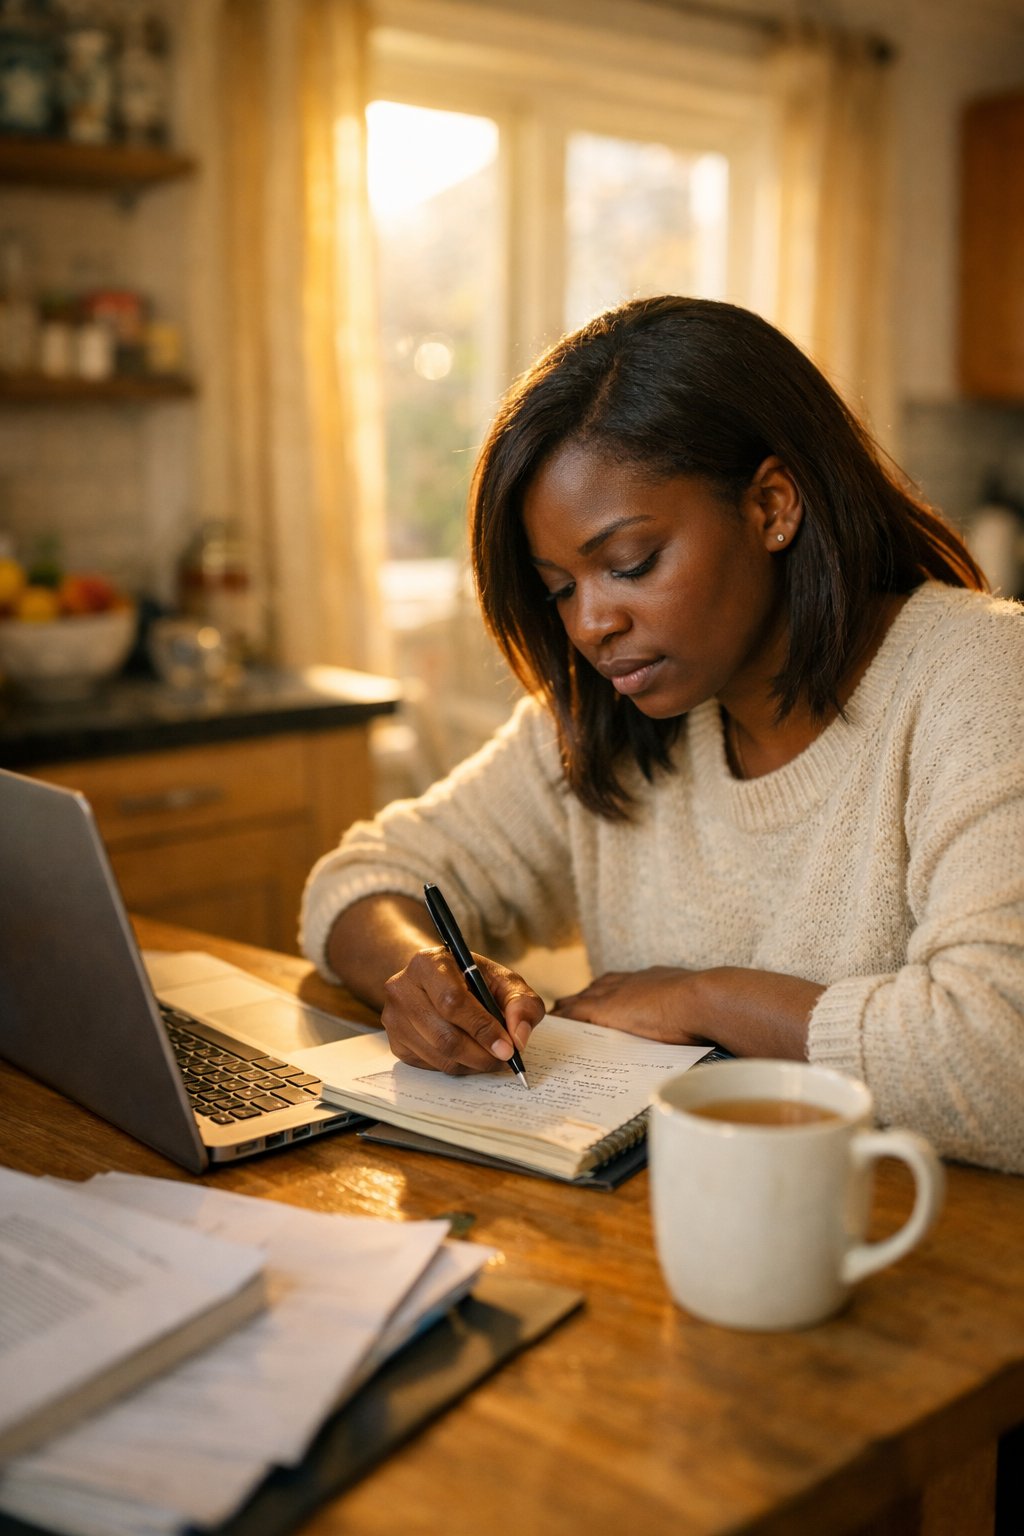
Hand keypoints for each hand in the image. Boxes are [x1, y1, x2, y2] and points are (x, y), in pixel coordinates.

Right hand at [380, 947, 545, 1074]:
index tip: (508, 1048)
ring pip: (438, 1055)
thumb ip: (521, 1002)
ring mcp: (394, 1017)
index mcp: (428, 963)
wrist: (435, 980)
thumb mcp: (503, 979)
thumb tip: (519, 1037)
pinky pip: (429, 1065)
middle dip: (481, 1054)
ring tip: (490, 1056)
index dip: (482, 1029)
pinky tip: (468, 1054)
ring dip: (471, 1064)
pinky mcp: (395, 1041)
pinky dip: (456, 1066)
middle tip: (504, 1058)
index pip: (452, 1002)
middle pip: (444, 1036)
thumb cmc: (472, 979)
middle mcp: (402, 988)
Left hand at [554, 964, 820, 1059]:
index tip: (596, 1002)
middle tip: (565, 1014)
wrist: (710, 999)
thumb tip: (723, 1026)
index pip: (622, 984)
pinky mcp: (605, 1010)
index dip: (607, 994)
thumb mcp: (703, 1006)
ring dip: (567, 1014)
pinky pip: (573, 1016)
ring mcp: (616, 995)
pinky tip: (551, 1032)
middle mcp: (631, 982)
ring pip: (579, 1001)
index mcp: (654, 979)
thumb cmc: (718, 1006)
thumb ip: (699, 1014)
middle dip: (580, 1002)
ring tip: (554, 1026)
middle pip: (595, 989)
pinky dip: (562, 1024)